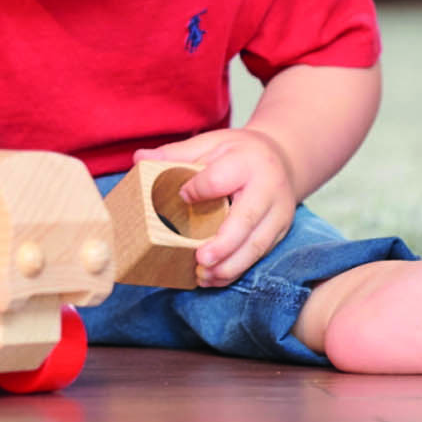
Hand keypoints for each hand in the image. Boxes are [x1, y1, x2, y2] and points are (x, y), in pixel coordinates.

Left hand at [132, 129, 297, 286]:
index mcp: (246, 162)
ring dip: (230, 265)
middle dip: (223, 244)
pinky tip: (215, 278)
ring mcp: (278, 214)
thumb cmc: (239, 152)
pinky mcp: (280, 232)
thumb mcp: (210, 144)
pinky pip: (260, 254)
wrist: (284, 159)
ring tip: (204, 276)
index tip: (181, 196)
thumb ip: (176, 154)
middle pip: (246, 219)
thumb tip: (138, 159)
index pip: (220, 179)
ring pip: (257, 245)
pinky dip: (236, 269)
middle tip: (200, 260)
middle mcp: (267, 190)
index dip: (198, 190)